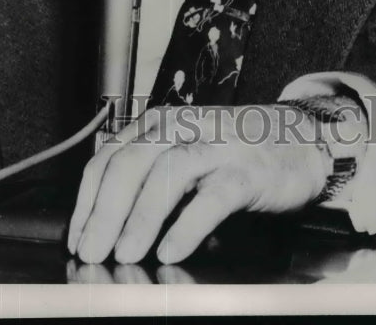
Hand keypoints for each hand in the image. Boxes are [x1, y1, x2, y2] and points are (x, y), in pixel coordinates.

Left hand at [67, 104, 330, 264]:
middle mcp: (182, 128)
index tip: (77, 236)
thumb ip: (148, 177)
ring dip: (140, 216)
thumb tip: (102, 225)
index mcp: (159, 124)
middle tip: (91, 251)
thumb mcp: (182, 151)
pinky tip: (171, 248)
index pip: (109, 157)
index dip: (87, 201)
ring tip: (125, 252)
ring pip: (167, 173)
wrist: (298, 139)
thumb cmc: (232, 152)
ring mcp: (215, 147)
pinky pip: (212, 197)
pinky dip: (188, 224)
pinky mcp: (245, 172)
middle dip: (104, 211)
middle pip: (131, 164)